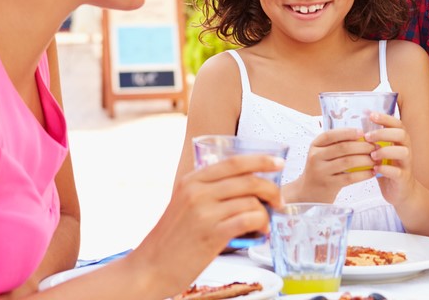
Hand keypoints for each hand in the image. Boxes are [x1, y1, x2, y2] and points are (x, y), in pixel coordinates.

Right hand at [129, 154, 283, 294]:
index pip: (234, 162)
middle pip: (248, 180)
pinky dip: (261, 225)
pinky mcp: (212, 234)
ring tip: (264, 224)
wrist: (150, 267)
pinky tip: (260, 233)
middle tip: (279, 201)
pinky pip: (249, 220)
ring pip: (252, 201)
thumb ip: (208, 191)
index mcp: (191, 181)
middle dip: (271, 189)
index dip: (260, 160)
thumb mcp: (184, 204)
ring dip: (266, 213)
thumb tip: (246, 187)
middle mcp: (198, 192)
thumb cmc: (171, 239)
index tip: (278, 163)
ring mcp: (205, 212)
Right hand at [291, 128, 375, 201]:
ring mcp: (321, 172)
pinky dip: (363, 174)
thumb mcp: (323, 154)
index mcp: (315, 145)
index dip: (348, 132)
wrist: (309, 192)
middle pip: (343, 148)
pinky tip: (372, 172)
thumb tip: (363, 136)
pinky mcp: (329, 185)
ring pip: (348, 162)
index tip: (362, 132)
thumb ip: (337, 144)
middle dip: (363, 146)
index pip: (331, 135)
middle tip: (376, 147)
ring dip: (365, 160)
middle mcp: (316, 157)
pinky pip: (350, 177)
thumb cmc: (321, 169)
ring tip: (376, 159)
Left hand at [365, 112, 415, 203]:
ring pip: (403, 152)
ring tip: (372, 155)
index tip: (371, 115)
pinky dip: (385, 169)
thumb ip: (374, 141)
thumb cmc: (388, 168)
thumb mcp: (382, 152)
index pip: (397, 124)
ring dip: (386, 151)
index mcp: (400, 141)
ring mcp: (406, 164)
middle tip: (367, 137)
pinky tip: (375, 169)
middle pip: (402, 134)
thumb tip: (357, 126)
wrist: (401, 192)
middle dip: (383, 133)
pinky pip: (398, 172)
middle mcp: (406, 149)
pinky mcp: (403, 178)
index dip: (385, 118)